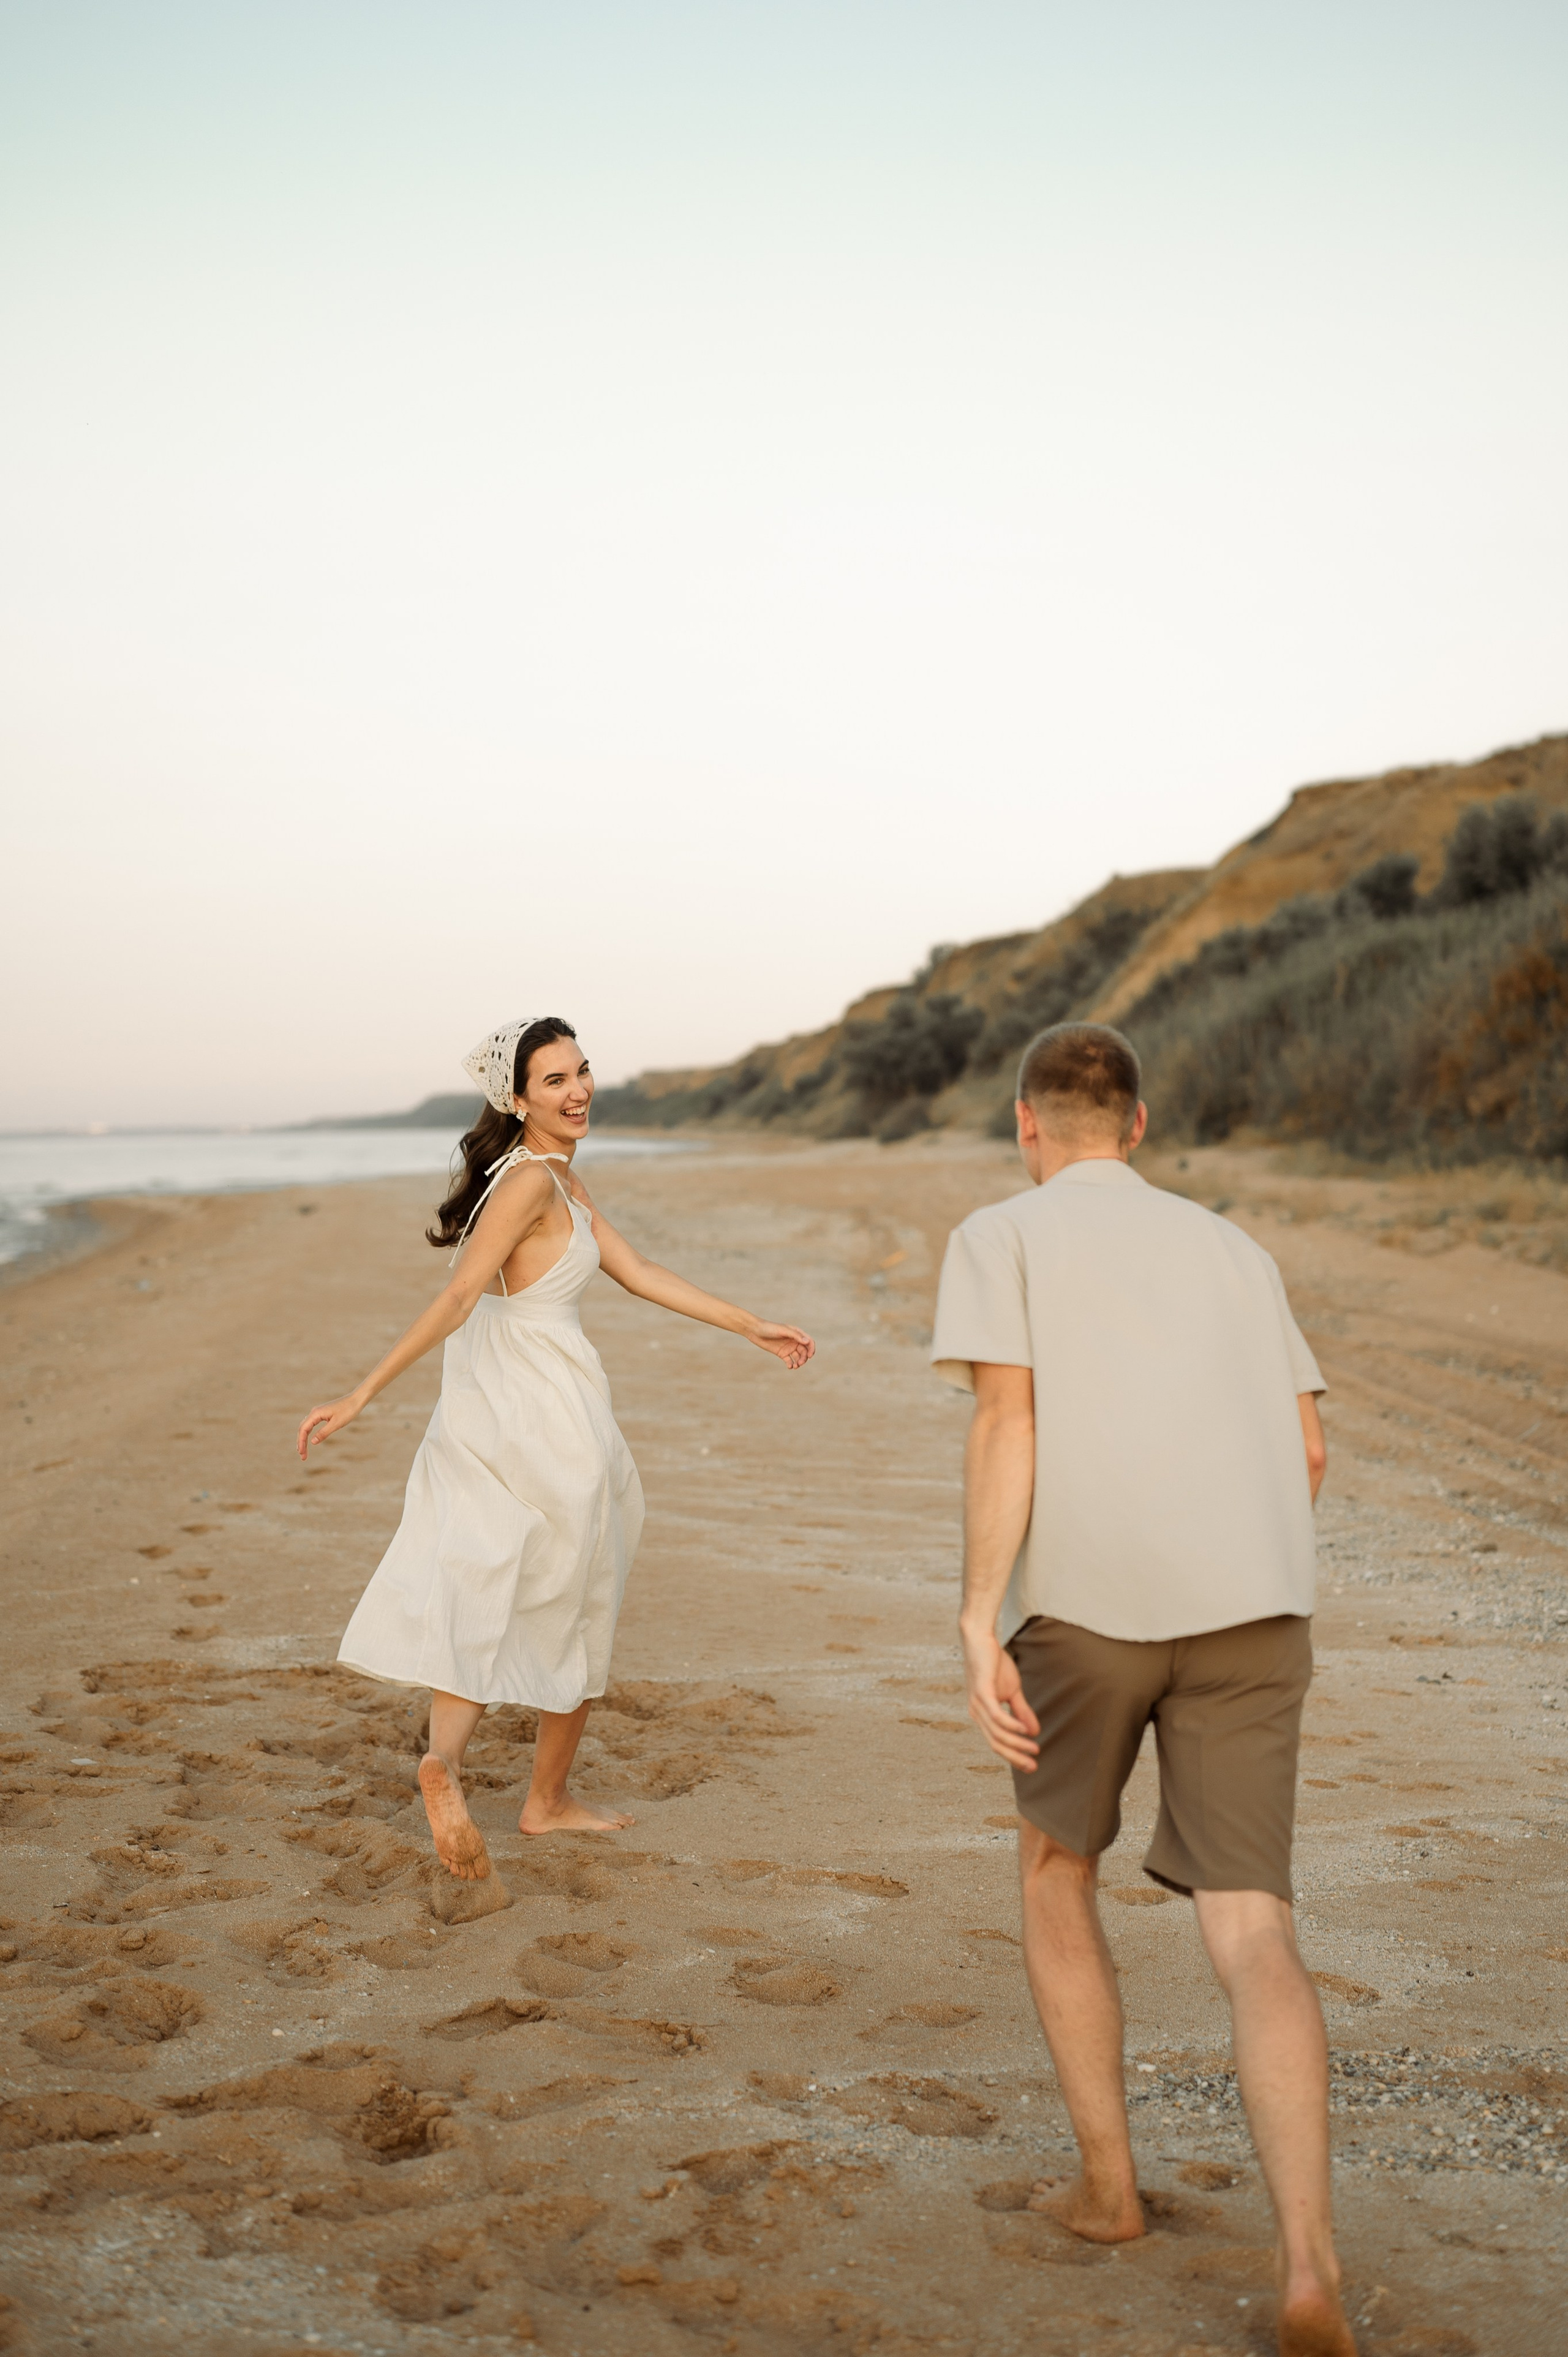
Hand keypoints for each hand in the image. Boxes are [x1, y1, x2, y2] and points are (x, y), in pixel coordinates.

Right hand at [296, 1394, 362, 1459]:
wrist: (356, 1400)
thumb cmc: (348, 1411)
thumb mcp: (336, 1424)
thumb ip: (324, 1433)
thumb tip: (312, 1442)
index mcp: (316, 1413)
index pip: (303, 1429)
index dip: (301, 1442)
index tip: (301, 1453)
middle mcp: (314, 1412)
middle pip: (302, 1429)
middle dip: (301, 1443)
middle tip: (302, 1457)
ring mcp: (318, 1413)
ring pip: (306, 1427)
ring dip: (304, 1439)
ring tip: (303, 1451)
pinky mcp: (322, 1414)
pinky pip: (312, 1425)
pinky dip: (309, 1434)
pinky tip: (309, 1441)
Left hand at [749, 1322, 815, 1370]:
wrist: (755, 1331)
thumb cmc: (770, 1328)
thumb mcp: (783, 1330)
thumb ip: (795, 1335)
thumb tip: (807, 1342)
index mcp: (797, 1333)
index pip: (809, 1342)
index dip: (811, 1349)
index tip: (809, 1356)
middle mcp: (794, 1341)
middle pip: (804, 1351)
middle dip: (804, 1358)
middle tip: (799, 1363)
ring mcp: (788, 1347)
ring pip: (798, 1357)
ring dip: (798, 1362)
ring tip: (795, 1366)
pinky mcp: (781, 1353)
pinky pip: (789, 1361)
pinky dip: (791, 1364)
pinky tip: (789, 1367)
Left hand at [961, 1625, 1039, 1769]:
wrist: (981, 1639)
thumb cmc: (994, 1664)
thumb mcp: (1012, 1691)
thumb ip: (1021, 1711)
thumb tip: (1033, 1732)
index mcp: (982, 1715)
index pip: (997, 1743)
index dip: (1014, 1756)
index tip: (1031, 1766)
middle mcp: (976, 1713)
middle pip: (996, 1744)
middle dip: (1016, 1757)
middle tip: (1033, 1767)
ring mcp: (978, 1704)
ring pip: (998, 1733)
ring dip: (1017, 1743)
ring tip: (1034, 1748)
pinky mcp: (982, 1692)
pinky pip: (997, 1716)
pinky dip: (1011, 1726)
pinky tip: (1024, 1731)